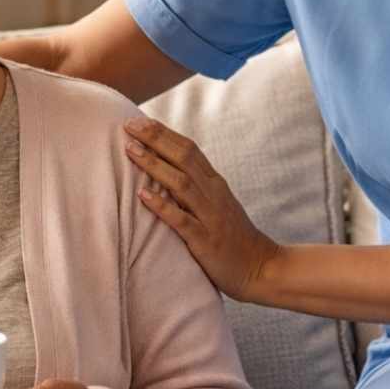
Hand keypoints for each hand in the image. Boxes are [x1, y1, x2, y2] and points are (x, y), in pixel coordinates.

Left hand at [122, 116, 280, 302]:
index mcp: (215, 183)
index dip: (163, 133)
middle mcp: (213, 194)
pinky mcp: (206, 240)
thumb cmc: (233, 236)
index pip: (189, 148)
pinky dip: (162, 206)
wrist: (261, 268)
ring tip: (130, 150)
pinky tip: (142, 196)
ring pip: (181, 183)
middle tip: (128, 125)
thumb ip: (197, 185)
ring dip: (154, 165)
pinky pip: (182, 220)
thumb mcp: (217, 204)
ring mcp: (210, 216)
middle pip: (183, 157)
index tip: (138, 120)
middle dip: (155, 139)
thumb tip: (166, 169)